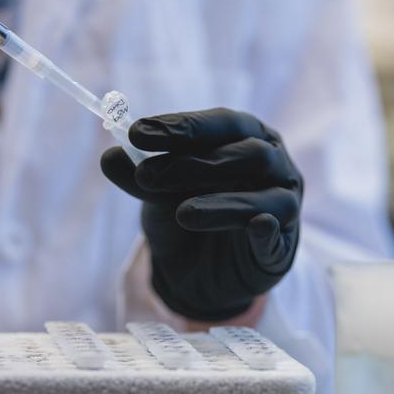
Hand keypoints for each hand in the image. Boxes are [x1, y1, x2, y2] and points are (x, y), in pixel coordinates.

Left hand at [100, 108, 302, 320]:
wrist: (202, 269)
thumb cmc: (188, 212)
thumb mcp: (158, 193)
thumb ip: (139, 176)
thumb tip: (109, 158)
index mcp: (248, 138)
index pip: (223, 123)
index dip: (184, 126)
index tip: (137, 132)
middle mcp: (275, 165)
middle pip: (249, 155)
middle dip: (196, 163)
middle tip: (147, 175)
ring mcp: (284, 206)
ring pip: (266, 197)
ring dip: (223, 203)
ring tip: (183, 213)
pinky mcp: (282, 248)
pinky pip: (278, 238)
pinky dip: (267, 232)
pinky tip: (256, 227)